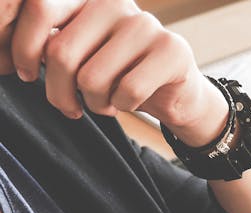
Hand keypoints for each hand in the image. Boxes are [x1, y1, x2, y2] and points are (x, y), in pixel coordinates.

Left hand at [0, 0, 226, 144]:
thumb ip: (48, 45)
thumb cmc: (117, 74)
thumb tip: (4, 59)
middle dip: (58, 91)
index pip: (39, 8)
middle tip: (68, 106)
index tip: (23, 74)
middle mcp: (114, 2)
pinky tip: (126, 103)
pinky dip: (121, 107)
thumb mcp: (77, 54)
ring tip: (103, 103)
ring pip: (92, 77)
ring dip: (93, 103)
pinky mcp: (171, 50)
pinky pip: (127, 91)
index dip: (21, 47)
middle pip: (61, 52)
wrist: (175, 92)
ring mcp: (145, 24)